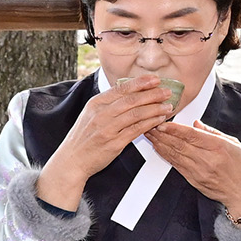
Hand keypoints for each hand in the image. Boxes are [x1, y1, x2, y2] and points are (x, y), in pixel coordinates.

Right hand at [35, 75, 175, 209]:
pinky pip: (136, 130)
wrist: (72, 160)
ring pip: (136, 114)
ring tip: (167, 106)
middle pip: (131, 99)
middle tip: (166, 92)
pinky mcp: (114, 143)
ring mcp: (107, 128)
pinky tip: (158, 120)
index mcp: (96, 103)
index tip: (154, 79)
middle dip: (152, 94)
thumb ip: (108, 104)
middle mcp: (101, 114)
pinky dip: (150, 123)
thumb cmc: (83, 138)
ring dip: (155, 109)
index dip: (140, 83)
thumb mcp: (90, 115)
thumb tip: (129, 93)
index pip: (121, 88)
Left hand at [146, 118, 240, 223]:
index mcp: (219, 148)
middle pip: (179, 144)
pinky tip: (158, 148)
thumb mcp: (234, 143)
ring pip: (175, 155)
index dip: (175, 129)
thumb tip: (196, 124)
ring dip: (160, 144)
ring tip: (150, 134)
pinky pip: (176, 165)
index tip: (163, 122)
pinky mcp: (194, 180)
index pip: (192, 135)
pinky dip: (166, 155)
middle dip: (162, 134)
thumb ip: (213, 133)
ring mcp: (199, 172)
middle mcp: (207, 160)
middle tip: (150, 125)